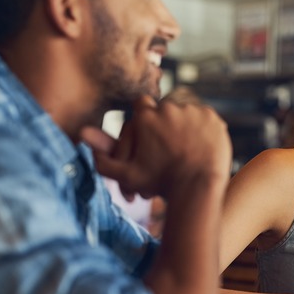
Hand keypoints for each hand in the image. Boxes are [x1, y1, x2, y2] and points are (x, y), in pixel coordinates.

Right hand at [82, 95, 230, 199]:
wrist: (197, 188)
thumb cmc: (160, 183)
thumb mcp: (127, 175)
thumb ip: (103, 158)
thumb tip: (81, 134)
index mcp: (145, 116)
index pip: (142, 105)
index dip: (145, 118)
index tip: (151, 132)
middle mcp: (168, 107)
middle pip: (165, 109)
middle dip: (166, 123)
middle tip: (170, 144)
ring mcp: (192, 111)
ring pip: (185, 113)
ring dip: (184, 125)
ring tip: (185, 146)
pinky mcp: (212, 117)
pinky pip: (205, 118)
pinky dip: (203, 129)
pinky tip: (200, 145)